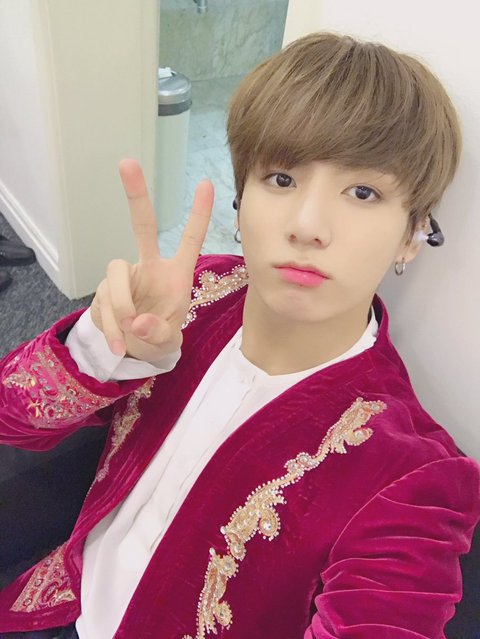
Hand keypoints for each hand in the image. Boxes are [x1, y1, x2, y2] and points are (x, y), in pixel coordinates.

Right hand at [90, 158, 213, 362]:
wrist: (132, 350)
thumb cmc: (158, 336)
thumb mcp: (166, 341)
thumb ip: (157, 333)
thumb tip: (136, 323)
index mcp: (175, 274)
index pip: (190, 240)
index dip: (199, 214)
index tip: (207, 184)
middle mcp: (149, 267)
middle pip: (142, 226)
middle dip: (136, 195)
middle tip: (127, 162)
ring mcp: (124, 277)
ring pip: (114, 277)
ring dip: (120, 307)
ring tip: (128, 334)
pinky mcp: (102, 290)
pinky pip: (102, 304)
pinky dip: (109, 327)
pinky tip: (118, 343)